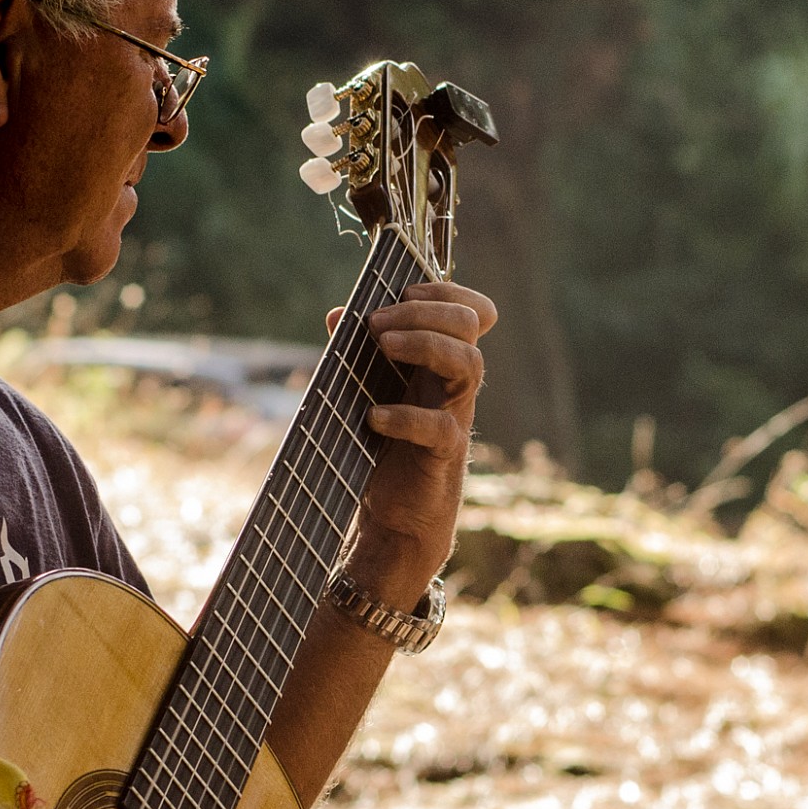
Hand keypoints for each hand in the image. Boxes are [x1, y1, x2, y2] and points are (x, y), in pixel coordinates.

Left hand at [326, 280, 498, 608]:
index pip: (470, 311)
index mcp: (439, 363)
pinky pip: (440, 428)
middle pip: (469, 327)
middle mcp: (453, 385)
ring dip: (425, 345)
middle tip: (379, 322)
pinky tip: (374, 416)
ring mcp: (454, 417)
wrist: (393, 518)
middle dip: (426, 311)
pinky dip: (406, 416)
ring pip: (469, 365)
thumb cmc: (382, 449)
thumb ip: (355, 354)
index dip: (447, 291)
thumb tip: (336, 313)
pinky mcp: (443, 456)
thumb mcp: (364, 393)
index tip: (402, 290)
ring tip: (381, 346)